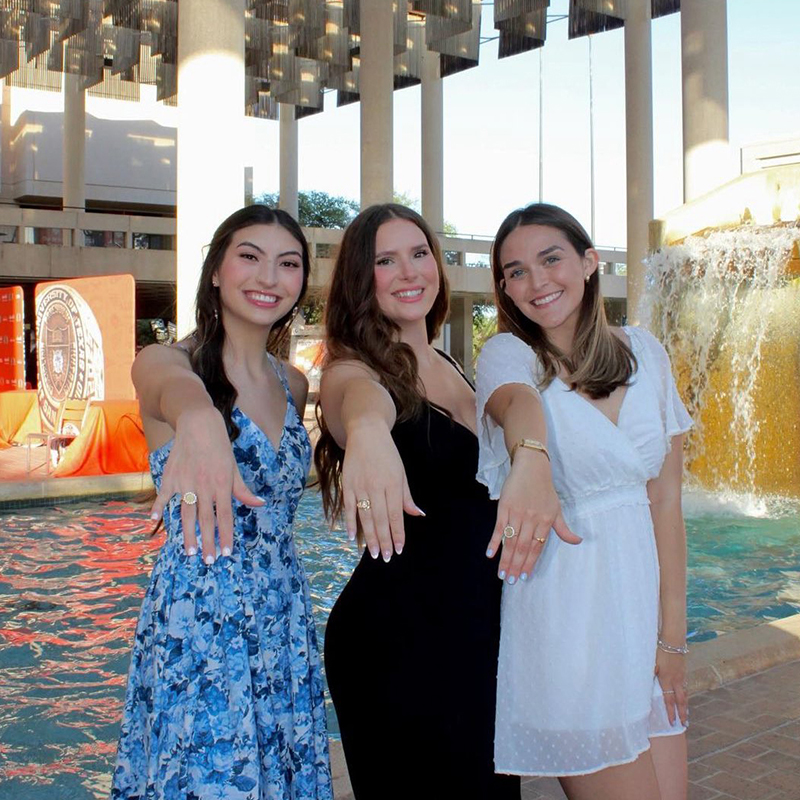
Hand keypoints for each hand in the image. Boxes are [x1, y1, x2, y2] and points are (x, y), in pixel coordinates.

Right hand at [149, 407, 263, 560]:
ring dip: (187, 534)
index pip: (225, 516)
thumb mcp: (234, 467)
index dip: (226, 535)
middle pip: (206, 519)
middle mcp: (204, 485)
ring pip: (186, 513)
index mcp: (222, 484)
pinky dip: (159, 508)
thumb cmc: (220, 446)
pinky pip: (164, 496)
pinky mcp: (171, 476)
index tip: (226, 552)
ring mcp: (185, 481)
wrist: (198, 423)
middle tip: (209, 560)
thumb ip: (242, 489)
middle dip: (208, 542)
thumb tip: (259, 504)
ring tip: (189, 551)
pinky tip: (155, 522)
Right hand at [341, 420, 422, 560]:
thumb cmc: (387, 454)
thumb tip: (417, 515)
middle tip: (385, 557)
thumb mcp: (401, 473)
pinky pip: (349, 507)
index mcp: (393, 484)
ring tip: (373, 553)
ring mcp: (360, 486)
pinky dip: (350, 523)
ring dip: (369, 537)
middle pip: (380, 519)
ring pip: (365, 516)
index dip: (397, 533)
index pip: (396, 514)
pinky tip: (353, 537)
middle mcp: (377, 486)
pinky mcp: (347, 484)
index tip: (399, 549)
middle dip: (384, 540)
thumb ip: (406, 496)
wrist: (366, 432)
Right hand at [486, 449, 580, 582]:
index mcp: (546, 522)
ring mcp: (517, 513)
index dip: (530, 563)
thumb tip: (578, 542)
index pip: (537, 548)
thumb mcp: (557, 509)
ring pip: (511, 541)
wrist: (532, 467)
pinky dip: (494, 542)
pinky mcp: (505, 507)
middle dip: (516, 566)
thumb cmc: (545, 489)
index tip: (524, 577)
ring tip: (501, 574)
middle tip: (510, 580)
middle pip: (523, 548)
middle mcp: (532, 520)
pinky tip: (490, 554)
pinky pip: (499, 528)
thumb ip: (564, 528)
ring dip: (506, 559)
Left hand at [656, 648, 688, 726]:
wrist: (673, 641)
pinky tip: (685, 698)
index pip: (669, 700)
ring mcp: (681, 676)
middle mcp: (676, 680)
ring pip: (685, 694)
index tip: (672, 722)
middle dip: (683, 713)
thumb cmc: (659, 651)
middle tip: (684, 724)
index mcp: (666, 679)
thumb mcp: (651, 663)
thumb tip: (644, 686)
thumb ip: (649, 675)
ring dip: (685, 705)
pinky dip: (685, 695)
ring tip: (686, 715)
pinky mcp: (684, 671)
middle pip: (681, 700)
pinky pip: (685, 686)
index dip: (671, 712)